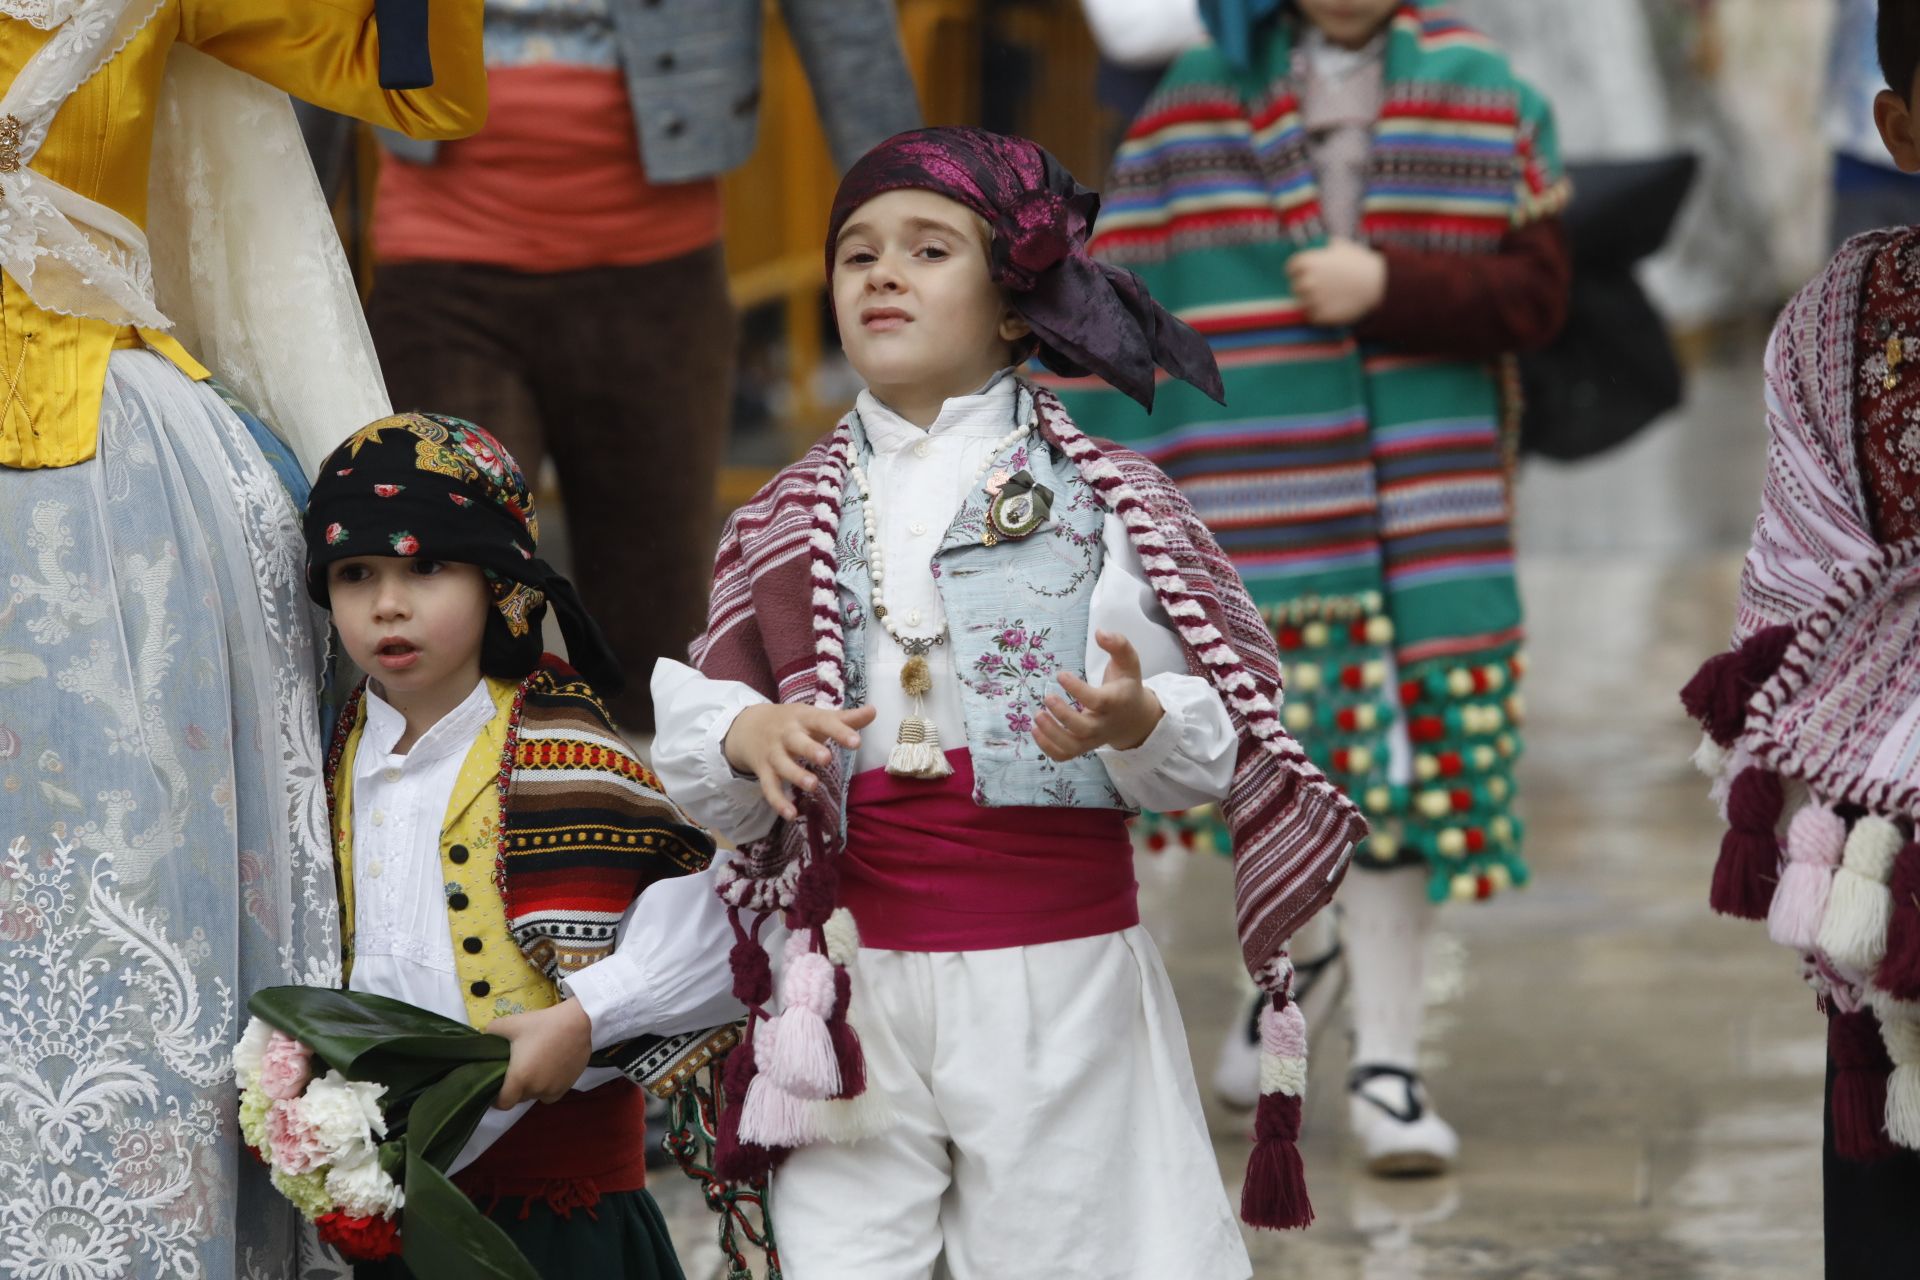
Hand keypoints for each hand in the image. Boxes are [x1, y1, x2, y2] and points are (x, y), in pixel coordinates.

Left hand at [488, 1000, 592, 1108]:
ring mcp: (553, 1090)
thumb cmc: (542, 1025)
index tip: (496, 1086)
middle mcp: (535, 1090)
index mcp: (519, 1079)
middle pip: (519, 1098)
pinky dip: (546, 1087)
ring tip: (534, 1068)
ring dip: (531, 1087)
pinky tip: (548, 1070)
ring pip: (535, 1096)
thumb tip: (482, 1040)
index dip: (496, 1099)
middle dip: (514, 1089)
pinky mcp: (567, 1086)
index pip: (502, 1104)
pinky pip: (550, 1094)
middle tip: (515, 1070)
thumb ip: (490, 1032)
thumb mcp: (511, 1024)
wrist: (578, 1023)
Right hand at [723, 703, 877, 821]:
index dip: (839, 731)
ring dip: (796, 776)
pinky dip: (778, 802)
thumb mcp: (815, 717)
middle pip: (797, 741)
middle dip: (810, 749)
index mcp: (804, 718)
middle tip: (826, 758)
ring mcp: (773, 754)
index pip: (823, 722)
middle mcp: (787, 735)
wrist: (747, 726)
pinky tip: (791, 815)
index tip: (856, 742)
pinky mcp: (763, 771)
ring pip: (783, 766)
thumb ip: (844, 719)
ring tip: (813, 786)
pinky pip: (769, 787)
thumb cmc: (793, 723)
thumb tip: (874, 711)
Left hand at [1035, 631, 1163, 759]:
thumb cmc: (1127, 686)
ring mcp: (1093, 739)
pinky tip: (1035, 730)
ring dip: (1051, 734)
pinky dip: (1048, 748)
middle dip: (1063, 715)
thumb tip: (1100, 632)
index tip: (1060, 674)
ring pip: (1072, 747)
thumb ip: (1118, 645)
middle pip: (1083, 728)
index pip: (1096, 701)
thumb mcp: (1129, 663)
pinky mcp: (1084, 747)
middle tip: (1047, 697)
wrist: (1135, 720)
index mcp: (1116, 702)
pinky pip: (1065, 755)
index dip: (1077, 689)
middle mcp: (1104, 724)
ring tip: (1036, 716)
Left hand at [1286, 239, 1386, 326]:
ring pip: (1303, 303)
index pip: (1290, 269)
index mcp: (1307, 262)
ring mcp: (1312, 300)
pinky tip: (1331, 308)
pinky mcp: (1321, 316)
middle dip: (1305, 287)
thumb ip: (1325, 246)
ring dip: (1311, 302)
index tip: (1305, 274)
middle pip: (1296, 287)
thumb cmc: (1360, 263)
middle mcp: (1306, 281)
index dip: (1298, 271)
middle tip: (1319, 288)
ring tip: (1327, 299)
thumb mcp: (1342, 246)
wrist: (1377, 284)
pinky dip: (1319, 314)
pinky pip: (1313, 316)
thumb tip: (1320, 245)